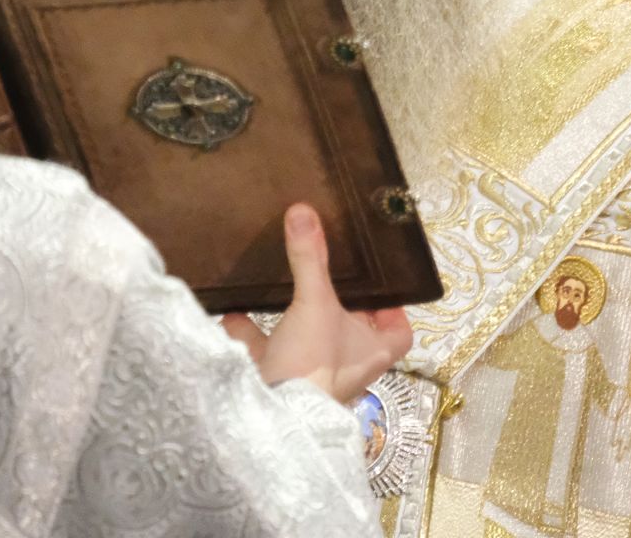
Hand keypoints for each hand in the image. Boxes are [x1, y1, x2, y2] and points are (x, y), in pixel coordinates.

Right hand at [221, 204, 413, 403]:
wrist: (271, 419)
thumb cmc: (313, 364)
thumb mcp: (315, 303)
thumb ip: (309, 258)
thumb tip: (303, 211)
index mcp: (372, 351)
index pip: (399, 332)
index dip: (394, 309)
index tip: (381, 284)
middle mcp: (348, 365)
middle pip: (351, 330)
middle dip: (336, 304)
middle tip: (327, 273)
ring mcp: (312, 375)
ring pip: (307, 339)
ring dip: (292, 315)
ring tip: (281, 283)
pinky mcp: (279, 382)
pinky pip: (266, 350)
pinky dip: (250, 332)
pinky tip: (230, 310)